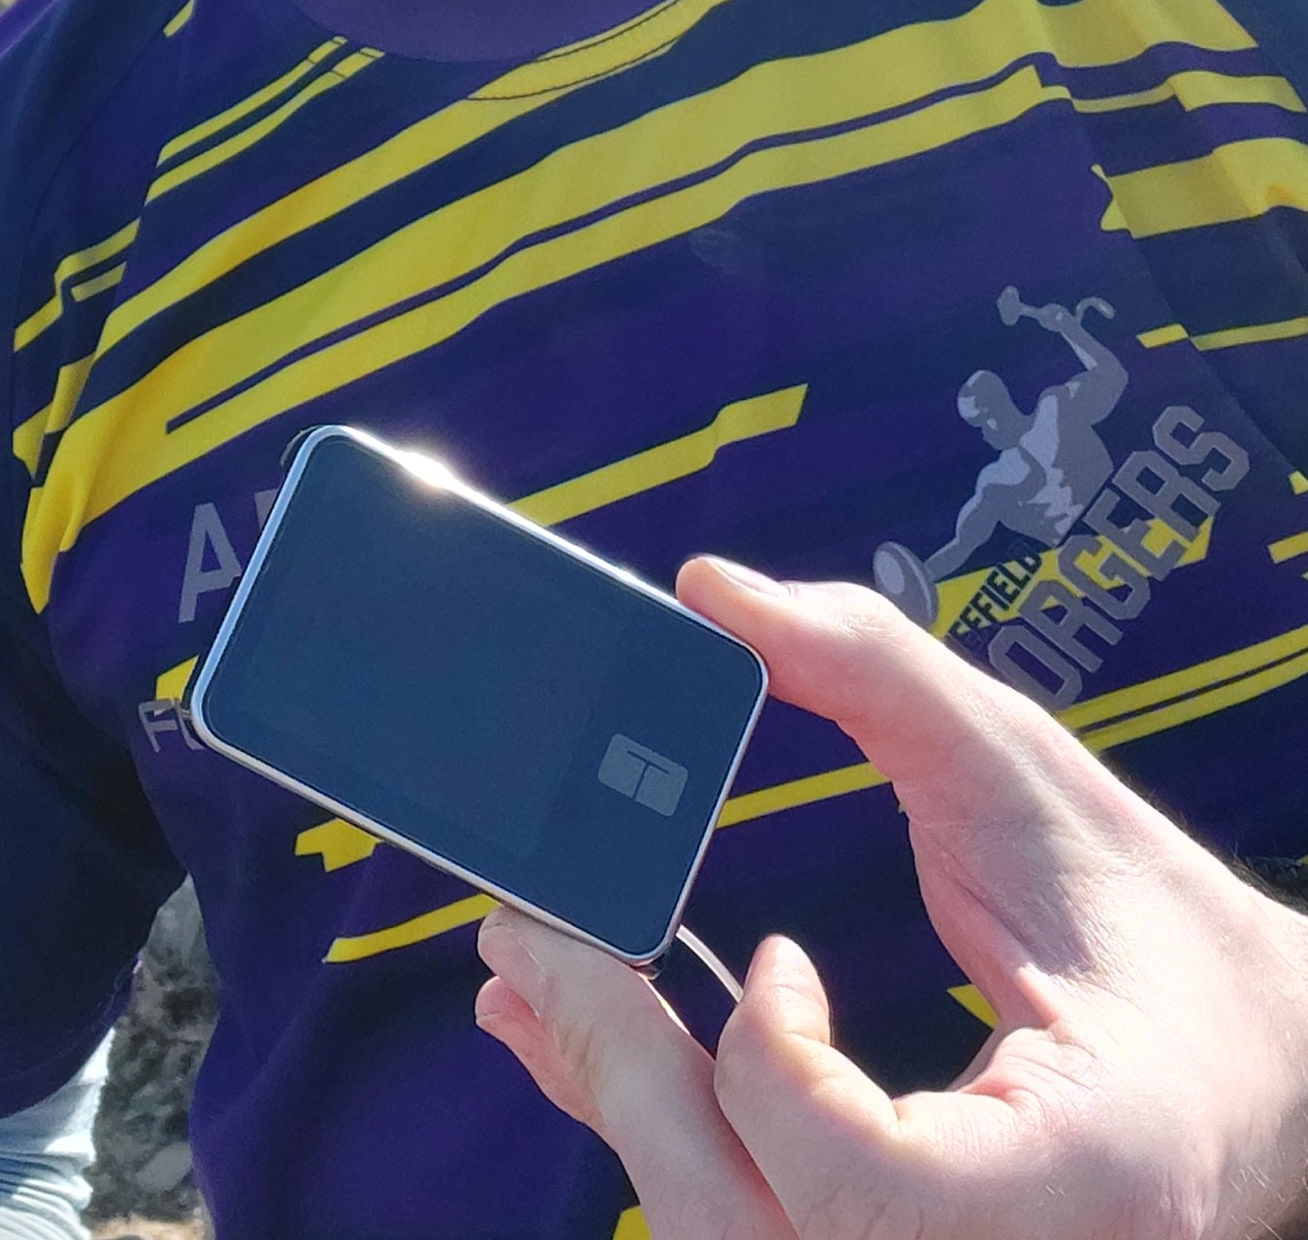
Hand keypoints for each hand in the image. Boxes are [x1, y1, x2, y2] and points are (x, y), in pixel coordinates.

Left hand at [472, 560, 1307, 1239]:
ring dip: (614, 1112)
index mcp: (1086, 1173)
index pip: (874, 1188)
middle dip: (624, 1083)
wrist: (1258, 1072)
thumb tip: (715, 591)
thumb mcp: (1035, 777)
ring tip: (530, 978)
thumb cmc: (1156, 930)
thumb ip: (878, 670)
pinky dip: (649, 1134)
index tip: (780, 960)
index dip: (783, 1076)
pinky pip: (746, 1228)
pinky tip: (572, 1040)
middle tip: (532, 938)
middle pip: (763, 1236)